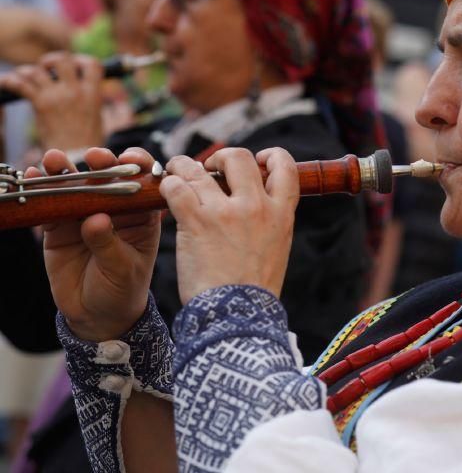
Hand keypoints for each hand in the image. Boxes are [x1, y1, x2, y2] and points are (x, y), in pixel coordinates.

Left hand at [0, 52, 103, 149]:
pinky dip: (11, 81)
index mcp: (93, 93)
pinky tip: (7, 83)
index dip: (80, 60)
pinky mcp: (41, 104)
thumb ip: (90, 97)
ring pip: (37, 70)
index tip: (73, 66)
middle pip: (61, 59)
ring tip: (25, 77)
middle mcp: (75, 91)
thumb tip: (82, 84)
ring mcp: (57, 96)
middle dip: (51, 61)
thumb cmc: (86, 140)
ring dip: (28, 71)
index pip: (92, 64)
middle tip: (47, 69)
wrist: (74, 158)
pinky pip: (21, 84)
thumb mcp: (97, 115)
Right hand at [34, 148, 160, 341]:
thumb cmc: (122, 289)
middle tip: (94, 156)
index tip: (131, 160)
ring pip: (76, 185)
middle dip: (102, 162)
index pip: (144, 183)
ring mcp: (85, 214)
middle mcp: (114, 209)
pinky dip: (41, 190)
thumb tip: (94, 220)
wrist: (96, 315)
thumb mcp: (121, 268)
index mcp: (141, 215)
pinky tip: (34, 176)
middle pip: (108, 177)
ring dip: (65, 169)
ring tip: (54, 159)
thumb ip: (108, 244)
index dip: (140, 167)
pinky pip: (50, 204)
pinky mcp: (59, 227)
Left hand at [159, 147, 299, 303]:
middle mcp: (256, 206)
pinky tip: (165, 191)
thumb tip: (256, 206)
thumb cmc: (253, 291)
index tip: (258, 160)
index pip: (285, 167)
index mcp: (281, 214)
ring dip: (183, 166)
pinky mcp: (197, 222)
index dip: (271, 156)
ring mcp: (226, 212)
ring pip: (199, 168)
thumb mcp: (277, 249)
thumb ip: (269, 222)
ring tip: (175, 172)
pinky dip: (167, 185)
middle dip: (221, 157)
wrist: (238, 316)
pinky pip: (176, 188)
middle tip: (209, 168)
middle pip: (239, 157)